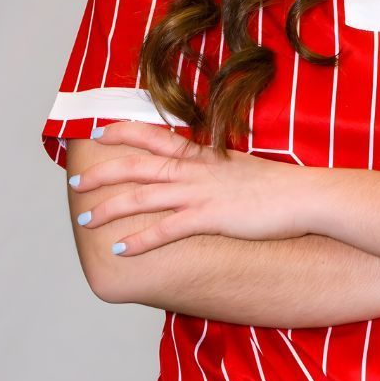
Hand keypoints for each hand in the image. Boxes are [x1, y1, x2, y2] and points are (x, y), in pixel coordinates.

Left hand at [70, 121, 314, 254]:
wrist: (304, 196)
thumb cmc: (278, 185)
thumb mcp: (240, 167)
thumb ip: (216, 169)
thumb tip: (203, 175)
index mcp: (203, 154)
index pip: (154, 136)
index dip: (123, 131)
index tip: (98, 132)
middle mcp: (195, 170)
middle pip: (136, 166)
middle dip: (101, 174)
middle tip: (75, 183)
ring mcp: (200, 193)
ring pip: (142, 197)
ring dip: (109, 209)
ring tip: (85, 220)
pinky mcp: (210, 217)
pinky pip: (165, 230)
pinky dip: (139, 241)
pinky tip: (120, 249)